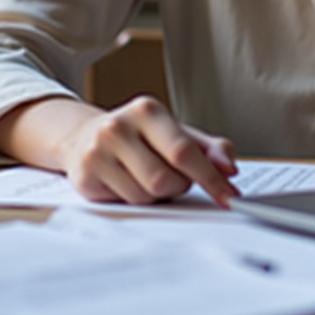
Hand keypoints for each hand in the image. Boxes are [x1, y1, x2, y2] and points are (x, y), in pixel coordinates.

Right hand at [0, 95, 238, 207]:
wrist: (85, 136)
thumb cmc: (142, 137)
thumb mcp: (179, 133)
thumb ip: (211, 149)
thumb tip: (230, 170)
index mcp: (147, 110)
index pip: (184, 151)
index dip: (210, 177)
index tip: (229, 196)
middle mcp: (118, 126)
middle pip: (164, 180)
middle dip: (178, 186)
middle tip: (175, 177)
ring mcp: (97, 151)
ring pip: (145, 196)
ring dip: (157, 195)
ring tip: (148, 175)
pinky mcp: (84, 176)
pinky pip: (125, 204)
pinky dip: (135, 199)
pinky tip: (128, 181)